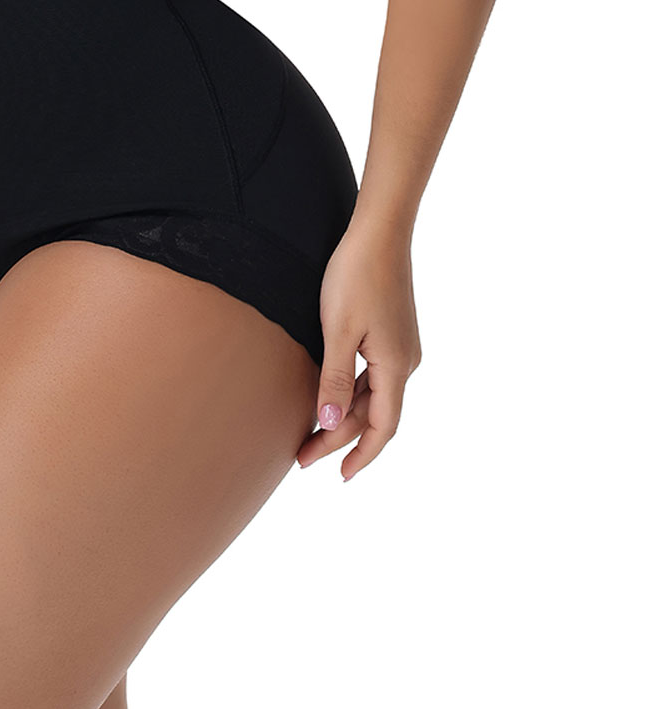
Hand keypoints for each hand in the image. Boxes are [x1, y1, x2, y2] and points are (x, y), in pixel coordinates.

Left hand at [296, 213, 421, 479]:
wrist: (378, 232)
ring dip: (345, 415)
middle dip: (340, 437)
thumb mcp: (338, 330)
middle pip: (375, 413)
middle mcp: (405, 361)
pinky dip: (352, 391)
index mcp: (396, 366)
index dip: (362, 455)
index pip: (382, 427)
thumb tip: (329, 422)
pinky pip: (373, 374)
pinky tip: (332, 393)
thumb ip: (334, 378)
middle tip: (302, 455)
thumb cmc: (355, 276)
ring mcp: (400, 345)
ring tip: (312, 432)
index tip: (339, 476)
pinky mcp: (392, 331)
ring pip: (373, 393)